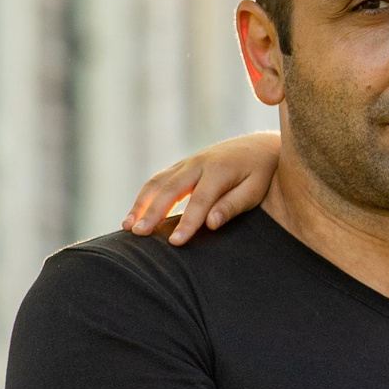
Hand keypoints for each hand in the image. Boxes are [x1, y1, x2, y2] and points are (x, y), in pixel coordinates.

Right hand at [126, 131, 282, 243]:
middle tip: (138, 234)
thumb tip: (211, 224)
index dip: (186, 223)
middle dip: (152, 213)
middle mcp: (198, 164)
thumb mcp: (255, 190)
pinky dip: (145, 196)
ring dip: (140, 203)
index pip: (199, 201)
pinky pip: (159, 180)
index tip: (174, 242)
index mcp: (218, 170)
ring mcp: (187, 163)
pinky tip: (136, 213)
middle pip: (169, 190)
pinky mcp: (182, 165)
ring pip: (157, 182)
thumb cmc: (261, 173)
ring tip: (127, 225)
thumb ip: (233, 205)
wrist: (260, 146)